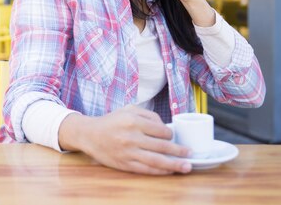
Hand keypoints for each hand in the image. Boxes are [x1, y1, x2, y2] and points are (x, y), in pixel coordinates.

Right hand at [59, 105, 191, 174]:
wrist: (89, 134)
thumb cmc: (112, 121)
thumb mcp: (129, 109)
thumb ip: (149, 115)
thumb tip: (166, 127)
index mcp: (133, 121)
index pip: (160, 130)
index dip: (170, 134)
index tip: (172, 137)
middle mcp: (131, 137)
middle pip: (162, 146)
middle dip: (179, 151)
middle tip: (190, 153)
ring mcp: (128, 152)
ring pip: (157, 161)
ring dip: (174, 165)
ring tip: (187, 166)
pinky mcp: (125, 164)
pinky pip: (146, 170)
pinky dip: (160, 171)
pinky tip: (169, 171)